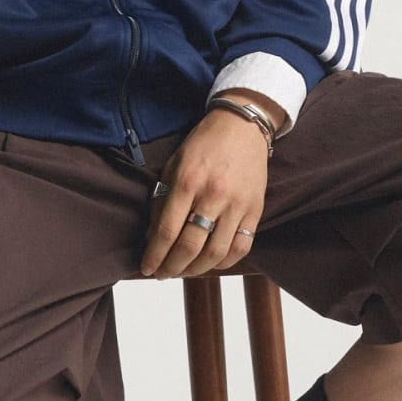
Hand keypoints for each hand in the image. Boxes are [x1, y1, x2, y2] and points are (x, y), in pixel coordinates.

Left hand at [138, 104, 271, 278]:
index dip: (155, 255)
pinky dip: (225, 262)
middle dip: (172, 267)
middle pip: (190, 246)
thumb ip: (162, 201)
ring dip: (196, 270)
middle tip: (162, 274)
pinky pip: (241, 246)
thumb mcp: (174, 165)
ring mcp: (237, 204)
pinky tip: (211, 264)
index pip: (167, 230)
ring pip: (215, 252)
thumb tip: (152, 237)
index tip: (147, 268)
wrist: (242, 126)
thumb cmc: (204, 145)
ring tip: (183, 272)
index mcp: (188, 181)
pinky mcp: (255, 209)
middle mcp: (213, 195)